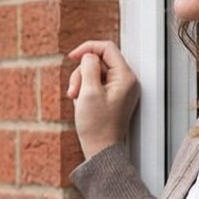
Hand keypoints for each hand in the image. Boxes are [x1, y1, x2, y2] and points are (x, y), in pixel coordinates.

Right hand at [65, 40, 139, 160]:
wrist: (101, 150)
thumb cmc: (97, 126)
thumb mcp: (88, 91)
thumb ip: (89, 67)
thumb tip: (88, 56)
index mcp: (125, 77)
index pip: (107, 48)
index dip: (87, 48)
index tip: (72, 57)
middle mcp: (126, 81)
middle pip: (99, 61)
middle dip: (81, 73)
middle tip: (74, 91)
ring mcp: (120, 89)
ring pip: (95, 72)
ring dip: (81, 82)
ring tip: (76, 99)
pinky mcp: (113, 96)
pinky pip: (96, 83)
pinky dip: (85, 90)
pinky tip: (81, 103)